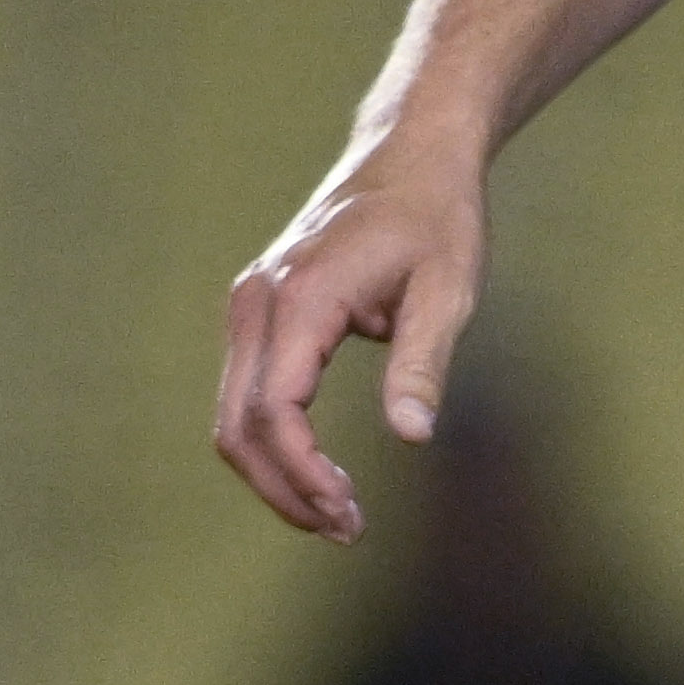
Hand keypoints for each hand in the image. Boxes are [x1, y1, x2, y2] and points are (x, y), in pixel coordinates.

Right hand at [215, 130, 490, 540]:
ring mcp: (251, 308)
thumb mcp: (450, 289)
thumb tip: (413, 436)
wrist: (411, 156)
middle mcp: (258, 304)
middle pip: (239, 426)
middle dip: (285, 488)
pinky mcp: (260, 314)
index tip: (348, 511)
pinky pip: (248, 394)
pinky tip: (321, 473)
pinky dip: (274, 442)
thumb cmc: (437, 217)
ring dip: (276, 473)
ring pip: (233, 416)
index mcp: (300, 298)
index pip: (274, 410)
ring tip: (337, 514)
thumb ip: (425, 362)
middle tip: (346, 529)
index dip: (303, 472)